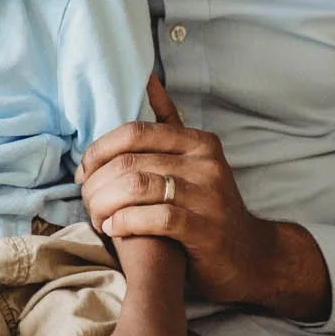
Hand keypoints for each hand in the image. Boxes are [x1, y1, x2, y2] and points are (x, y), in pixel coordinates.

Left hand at [77, 78, 330, 319]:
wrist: (250, 256)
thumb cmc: (208, 207)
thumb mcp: (193, 161)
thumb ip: (169, 123)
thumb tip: (148, 79)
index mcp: (198, 142)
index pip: (134, 132)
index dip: (99, 151)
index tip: (83, 172)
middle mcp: (205, 163)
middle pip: (130, 162)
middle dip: (96, 183)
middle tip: (85, 201)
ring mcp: (208, 195)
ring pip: (137, 187)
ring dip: (104, 204)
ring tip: (96, 217)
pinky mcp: (205, 229)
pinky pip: (154, 218)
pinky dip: (125, 223)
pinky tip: (114, 229)